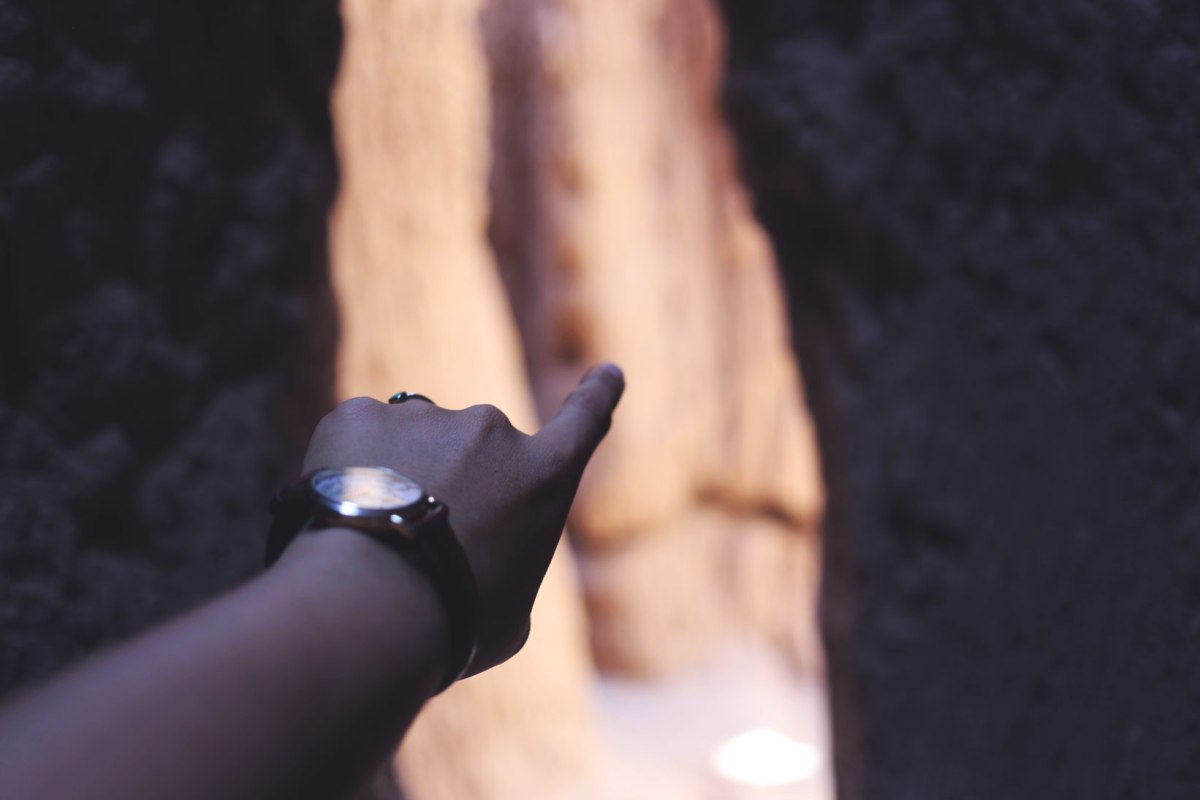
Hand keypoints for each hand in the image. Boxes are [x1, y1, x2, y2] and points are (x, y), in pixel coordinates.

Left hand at [299, 364, 624, 670]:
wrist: (369, 604)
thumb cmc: (452, 626)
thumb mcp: (509, 614)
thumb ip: (509, 565)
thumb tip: (488, 559)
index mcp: (542, 477)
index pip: (585, 420)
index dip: (597, 394)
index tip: (609, 373)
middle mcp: (491, 431)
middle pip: (475, 448)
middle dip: (452, 481)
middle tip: (420, 542)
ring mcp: (424, 416)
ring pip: (411, 443)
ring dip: (398, 476)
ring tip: (374, 540)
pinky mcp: (359, 414)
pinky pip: (357, 437)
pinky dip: (347, 468)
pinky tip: (338, 516)